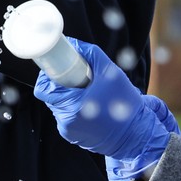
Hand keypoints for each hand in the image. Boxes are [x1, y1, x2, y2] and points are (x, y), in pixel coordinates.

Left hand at [33, 38, 170, 161]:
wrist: (137, 136)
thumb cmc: (126, 105)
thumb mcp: (112, 74)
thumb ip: (92, 55)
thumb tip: (74, 43)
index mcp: (72, 107)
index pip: (43, 89)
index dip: (47, 76)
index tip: (57, 69)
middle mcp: (66, 122)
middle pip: (51, 97)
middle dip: (61, 85)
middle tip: (76, 78)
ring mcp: (69, 131)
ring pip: (59, 107)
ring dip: (68, 97)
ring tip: (88, 93)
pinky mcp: (74, 137)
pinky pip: (67, 118)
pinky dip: (75, 110)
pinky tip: (91, 107)